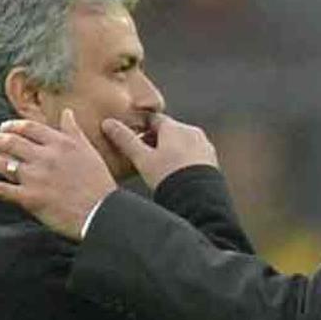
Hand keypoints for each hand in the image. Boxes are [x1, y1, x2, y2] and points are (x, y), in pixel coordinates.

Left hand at [0, 108, 114, 239]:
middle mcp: (45, 157)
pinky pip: (1, 190)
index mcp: (60, 144)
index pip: (30, 128)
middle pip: (11, 142)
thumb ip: (74, 130)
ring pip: (2, 163)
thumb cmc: (98, 182)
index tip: (4, 127)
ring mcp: (36, 177)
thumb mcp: (89, 150)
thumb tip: (67, 112)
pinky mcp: (30, 198)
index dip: (13, 126)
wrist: (101, 211)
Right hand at [104, 113, 218, 190]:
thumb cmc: (168, 177)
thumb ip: (125, 140)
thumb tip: (108, 123)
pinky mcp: (212, 160)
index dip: (140, 127)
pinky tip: (176, 174)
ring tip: (158, 168)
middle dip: (155, 140)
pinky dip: (183, 160)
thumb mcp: (142, 159)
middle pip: (169, 131)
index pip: (153, 119)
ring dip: (170, 150)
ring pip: (182, 143)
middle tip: (142, 156)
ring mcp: (204, 146)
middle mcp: (192, 132)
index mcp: (174, 127)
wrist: (199, 200)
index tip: (132, 137)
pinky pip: (193, 155)